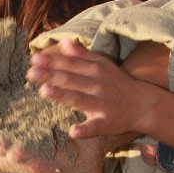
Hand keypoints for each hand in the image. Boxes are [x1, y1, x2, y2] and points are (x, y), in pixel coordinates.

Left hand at [28, 39, 148, 137]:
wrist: (143, 104)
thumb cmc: (117, 83)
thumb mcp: (102, 64)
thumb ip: (82, 54)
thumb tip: (64, 41)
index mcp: (95, 69)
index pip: (70, 63)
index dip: (52, 61)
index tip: (34, 59)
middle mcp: (98, 84)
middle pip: (71, 78)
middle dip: (50, 75)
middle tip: (30, 73)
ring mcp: (102, 103)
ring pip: (80, 98)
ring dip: (62, 95)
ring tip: (44, 91)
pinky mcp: (107, 122)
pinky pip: (95, 126)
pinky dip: (85, 129)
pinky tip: (73, 131)